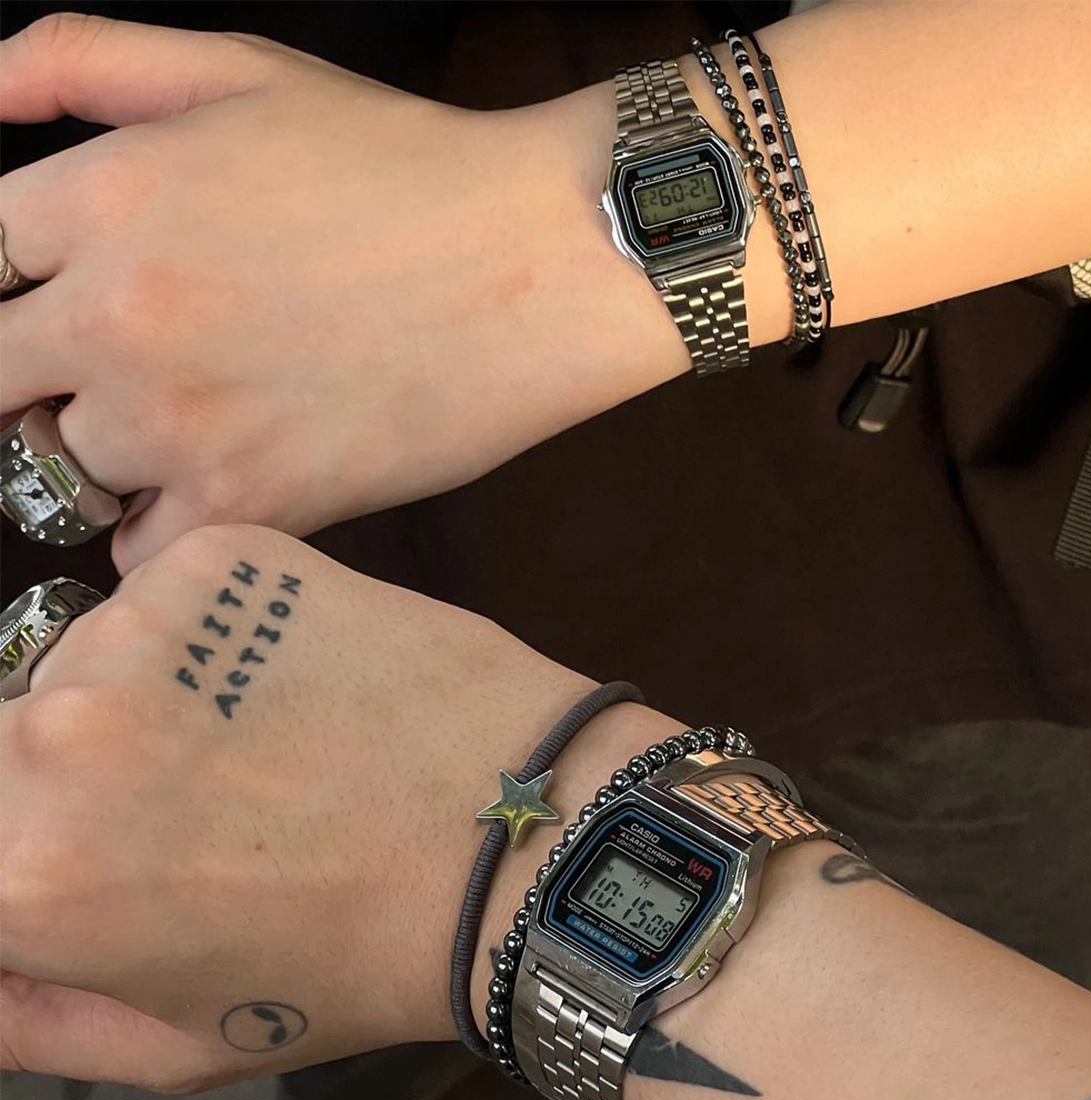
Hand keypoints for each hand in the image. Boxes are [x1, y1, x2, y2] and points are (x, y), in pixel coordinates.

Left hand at [0, 15, 700, 571]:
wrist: (535, 263)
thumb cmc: (403, 166)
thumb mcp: (241, 69)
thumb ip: (80, 55)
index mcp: (102, 200)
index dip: (20, 285)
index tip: (64, 302)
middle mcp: (117, 319)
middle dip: (39, 373)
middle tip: (117, 369)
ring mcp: (180, 425)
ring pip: (62, 469)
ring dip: (106, 450)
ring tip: (192, 421)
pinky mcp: (252, 505)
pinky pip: (138, 549)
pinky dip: (157, 527)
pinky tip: (212, 486)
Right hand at [0, 524, 664, 1090]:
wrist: (524, 833)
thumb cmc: (362, 954)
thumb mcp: (177, 1044)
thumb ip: (25, 1016)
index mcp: (27, 865)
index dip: (29, 842)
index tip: (95, 848)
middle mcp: (62, 731)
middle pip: (5, 732)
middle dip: (60, 778)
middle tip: (178, 808)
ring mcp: (147, 623)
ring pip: (86, 657)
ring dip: (142, 698)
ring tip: (261, 745)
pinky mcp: (229, 556)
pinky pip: (171, 597)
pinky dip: (211, 637)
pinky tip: (297, 684)